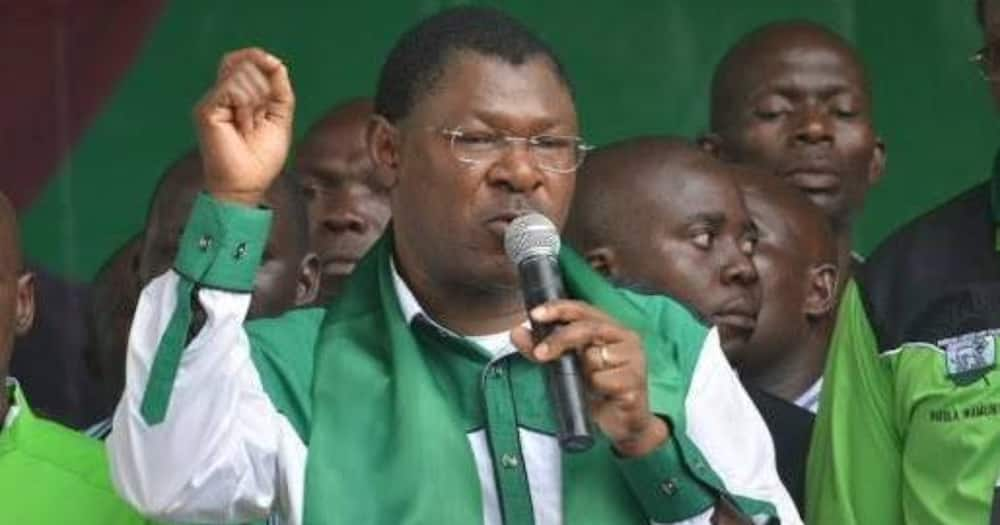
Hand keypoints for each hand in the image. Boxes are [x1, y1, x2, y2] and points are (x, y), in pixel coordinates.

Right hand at [193, 48, 294, 205]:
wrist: (248, 183)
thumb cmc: (262, 156)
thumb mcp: (280, 117)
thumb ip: (279, 88)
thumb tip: (275, 62)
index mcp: (236, 96)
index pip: (245, 61)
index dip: (261, 60)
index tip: (275, 70)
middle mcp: (220, 96)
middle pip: (244, 63)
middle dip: (264, 88)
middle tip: (258, 118)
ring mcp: (211, 101)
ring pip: (241, 74)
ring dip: (256, 102)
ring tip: (248, 127)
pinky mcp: (206, 109)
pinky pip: (233, 89)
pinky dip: (246, 107)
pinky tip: (242, 127)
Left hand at [511, 300, 669, 456]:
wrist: (624, 424)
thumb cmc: (598, 389)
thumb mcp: (567, 366)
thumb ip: (542, 348)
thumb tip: (516, 332)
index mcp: (610, 328)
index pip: (582, 309)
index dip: (558, 308)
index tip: (535, 315)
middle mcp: (626, 338)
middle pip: (587, 328)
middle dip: (559, 339)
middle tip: (540, 354)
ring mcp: (635, 359)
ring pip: (593, 357)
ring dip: (584, 373)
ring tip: (590, 384)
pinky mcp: (635, 381)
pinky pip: (602, 379)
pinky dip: (595, 389)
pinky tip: (603, 394)